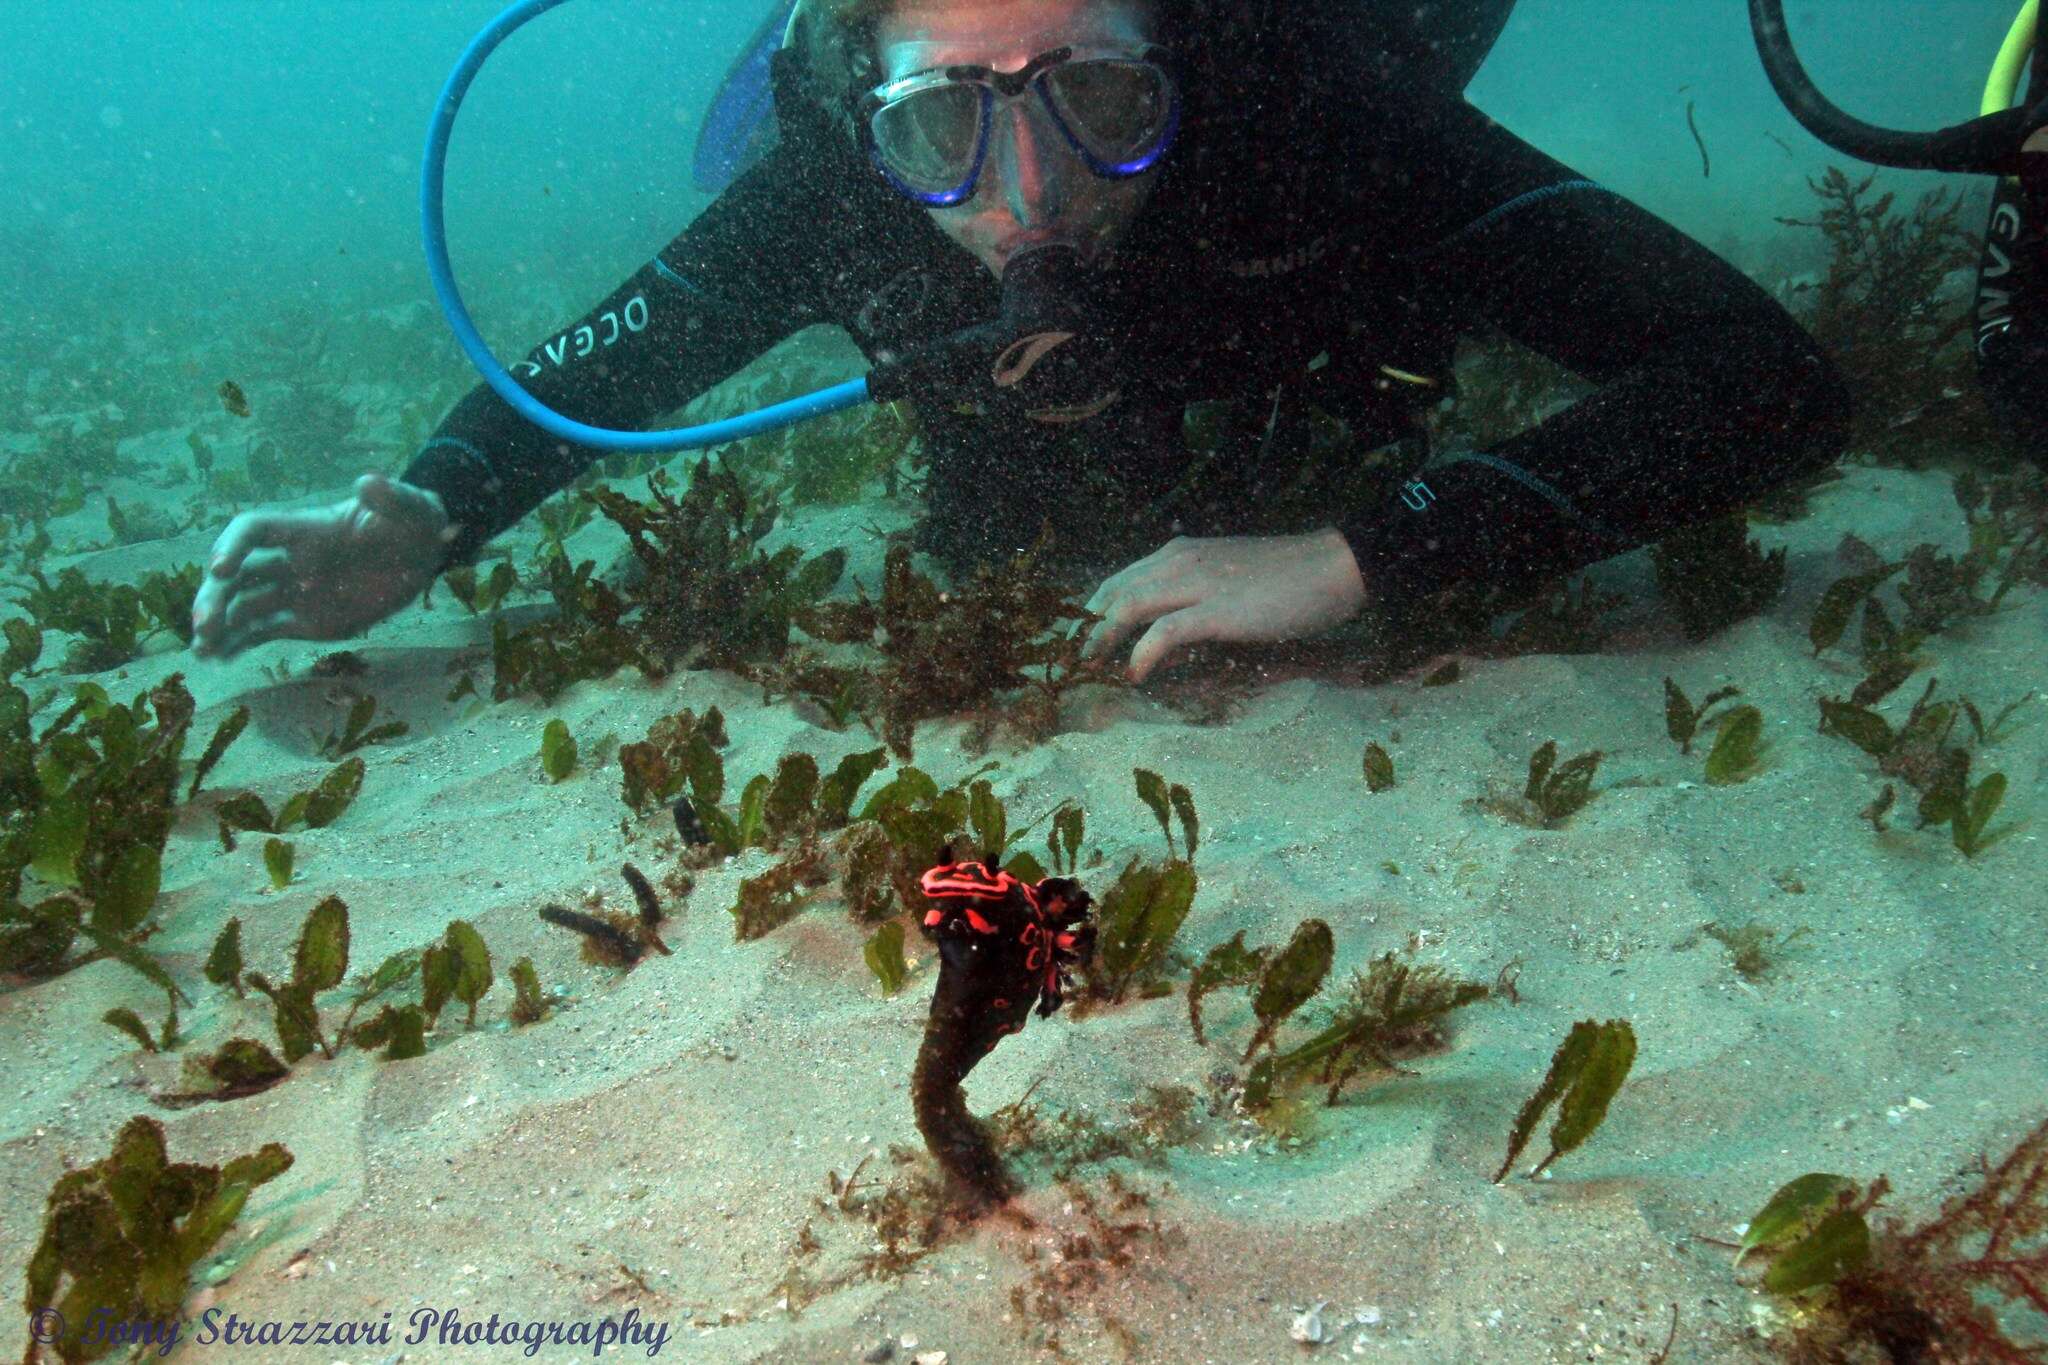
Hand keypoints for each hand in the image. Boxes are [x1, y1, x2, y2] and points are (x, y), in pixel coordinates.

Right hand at [190, 473, 452, 658]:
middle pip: (237, 575)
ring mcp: (294, 591)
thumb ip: (392, 498)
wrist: (422, 557)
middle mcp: (291, 561)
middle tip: (203, 627)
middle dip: (215, 598)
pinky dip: (239, 643)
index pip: (255, 531)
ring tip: (201, 651)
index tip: (219, 570)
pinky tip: (217, 658)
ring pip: (243, 606)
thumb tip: (368, 482)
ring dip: (218, 626)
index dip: (232, 546)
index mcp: (308, 530)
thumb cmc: (414, 523)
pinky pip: (263, 630)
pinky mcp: (305, 619)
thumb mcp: (413, 509)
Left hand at [1079, 529, 1369, 682]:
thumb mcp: (1226, 576)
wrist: (1332, 564)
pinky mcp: (1217, 609)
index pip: (1115, 580)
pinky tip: (1133, 676)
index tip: (1071, 641)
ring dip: (1099, 640)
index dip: (1087, 611)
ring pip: (1125, 606)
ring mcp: (1196, 583)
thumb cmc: (1287, 576)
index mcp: (1177, 552)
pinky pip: (1164, 632)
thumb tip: (1165, 630)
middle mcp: (1178, 561)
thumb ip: (1192, 594)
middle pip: (1109, 593)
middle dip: (1080, 627)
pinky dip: (1141, 654)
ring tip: (1086, 669)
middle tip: (1064, 661)